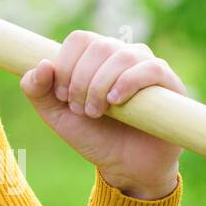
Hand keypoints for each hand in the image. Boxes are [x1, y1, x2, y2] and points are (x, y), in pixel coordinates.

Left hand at [20, 31, 183, 199]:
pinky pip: (151, 68)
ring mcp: (146, 66)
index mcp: (94, 56)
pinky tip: (116, 101)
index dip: (66, 64)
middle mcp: (121, 54)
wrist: (126, 166)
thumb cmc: (92, 135)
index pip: (79, 39)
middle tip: (79, 109)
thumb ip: (36, 90)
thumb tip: (42, 64)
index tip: (61, 96)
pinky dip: (128, 82)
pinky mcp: (169, 83)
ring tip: (96, 112)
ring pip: (122, 55)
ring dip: (101, 84)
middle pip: (99, 45)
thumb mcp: (55, 115)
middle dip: (81, 80)